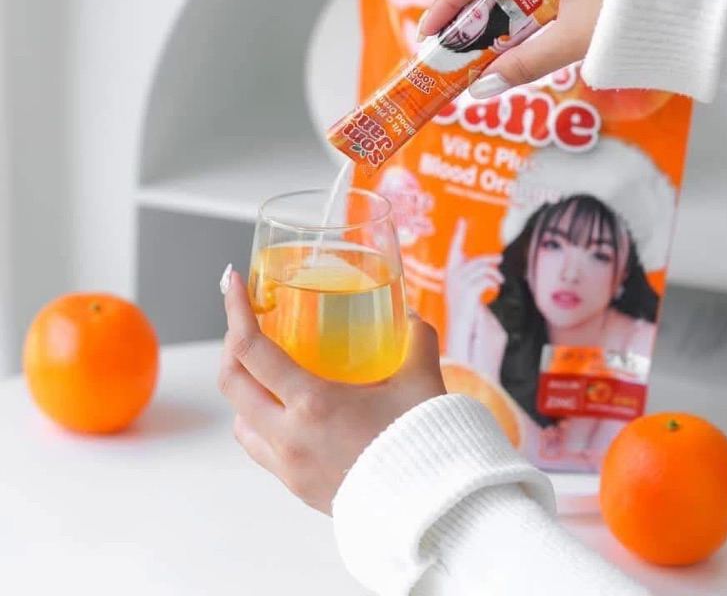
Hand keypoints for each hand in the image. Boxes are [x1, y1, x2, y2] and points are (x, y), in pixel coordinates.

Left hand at [217, 270, 445, 514]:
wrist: (429, 508)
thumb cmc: (423, 444)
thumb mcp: (422, 380)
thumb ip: (416, 340)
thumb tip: (412, 319)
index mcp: (313, 403)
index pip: (252, 349)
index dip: (235, 310)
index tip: (231, 282)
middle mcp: (289, 436)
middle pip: (232, 383)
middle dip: (232, 345)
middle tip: (248, 324)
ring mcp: (288, 466)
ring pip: (240, 420)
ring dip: (244, 390)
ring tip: (265, 369)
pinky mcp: (296, 486)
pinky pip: (260, 448)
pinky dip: (259, 422)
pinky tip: (286, 411)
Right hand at [419, 0, 629, 92]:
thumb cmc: (644, 1)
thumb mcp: (573, 36)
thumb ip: (522, 62)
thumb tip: (484, 88)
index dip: (449, 5)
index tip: (431, 33)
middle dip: (480, 7)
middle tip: (461, 45)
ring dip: (510, 2)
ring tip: (496, 40)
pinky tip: (533, 20)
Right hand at [444, 218, 502, 362]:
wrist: (462, 336)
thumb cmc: (467, 318)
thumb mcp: (469, 296)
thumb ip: (475, 282)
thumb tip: (490, 270)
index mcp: (450, 277)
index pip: (453, 251)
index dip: (457, 235)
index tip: (461, 220)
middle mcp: (451, 280)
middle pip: (472, 260)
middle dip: (487, 258)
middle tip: (500, 259)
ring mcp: (458, 286)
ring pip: (481, 269)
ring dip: (494, 274)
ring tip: (500, 281)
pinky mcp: (468, 293)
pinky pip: (484, 280)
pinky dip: (492, 282)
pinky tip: (495, 289)